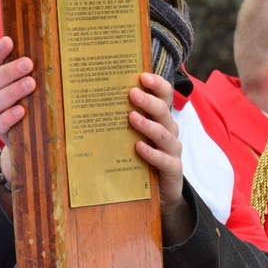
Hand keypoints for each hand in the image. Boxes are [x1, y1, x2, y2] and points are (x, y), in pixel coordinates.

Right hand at [0, 36, 35, 184]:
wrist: (36, 139)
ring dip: (11, 91)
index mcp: (4, 79)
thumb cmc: (41, 103)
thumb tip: (67, 48)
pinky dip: (8, 117)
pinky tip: (22, 111)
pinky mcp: (2, 132)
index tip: (9, 40)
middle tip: (28, 64)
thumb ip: (45, 70)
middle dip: (9, 71)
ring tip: (31, 84)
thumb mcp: (43, 86)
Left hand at [128, 72, 182, 206]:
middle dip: (148, 101)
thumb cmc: (142, 156)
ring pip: (164, 133)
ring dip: (148, 124)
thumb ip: (122, 119)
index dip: (157, 84)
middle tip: (132, 93)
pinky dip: (152, 153)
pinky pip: (164, 159)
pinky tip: (138, 147)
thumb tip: (95, 101)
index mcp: (160, 118)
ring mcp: (172, 150)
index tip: (142, 76)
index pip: (164, 95)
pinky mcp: (173, 169)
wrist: (161, 191)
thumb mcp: (132, 135)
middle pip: (163, 111)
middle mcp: (169, 130)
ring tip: (131, 117)